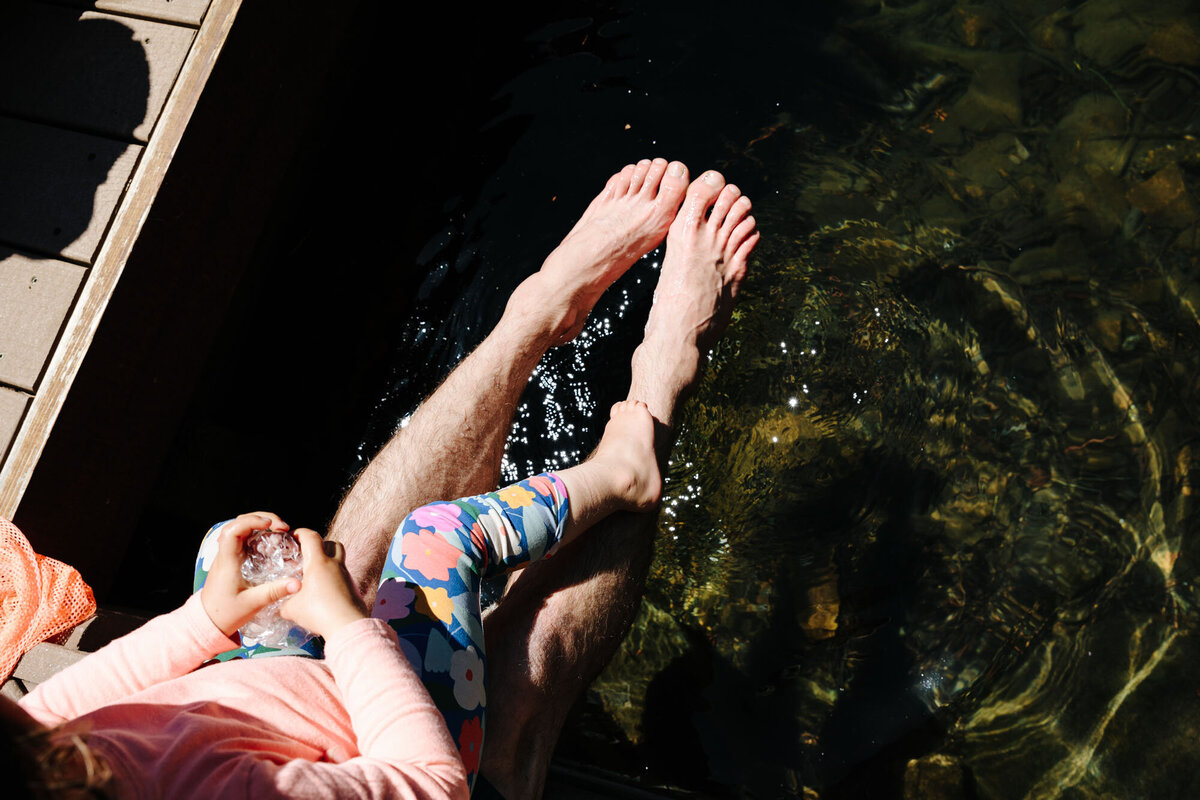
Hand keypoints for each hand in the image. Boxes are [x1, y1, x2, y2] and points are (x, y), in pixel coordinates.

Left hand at [200, 513, 300, 637]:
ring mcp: (227, 555)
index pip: (233, 530)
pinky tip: (270, 541)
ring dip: (259, 524)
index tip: (271, 525)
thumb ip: (275, 592)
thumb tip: (298, 583)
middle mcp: (225, 554)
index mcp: (227, 561)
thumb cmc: (226, 614)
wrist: (207, 622)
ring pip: (240, 528)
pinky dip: (257, 533)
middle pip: (238, 522)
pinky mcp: (231, 559)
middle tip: (282, 527)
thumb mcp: (253, 604)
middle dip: (261, 518)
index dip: (252, 521)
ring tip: (279, 530)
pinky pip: (243, 538)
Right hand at [279, 528, 367, 638]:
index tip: (294, 536)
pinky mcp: (353, 588)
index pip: (311, 537)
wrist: (347, 626)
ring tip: (314, 577)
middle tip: (307, 556)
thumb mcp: (292, 609)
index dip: (301, 533)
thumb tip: (283, 605)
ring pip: (339, 561)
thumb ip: (285, 602)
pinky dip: (333, 579)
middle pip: (332, 544)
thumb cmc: (318, 612)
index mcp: (319, 563)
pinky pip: (342, 577)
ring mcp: (346, 576)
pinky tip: (324, 593)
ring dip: (327, 563)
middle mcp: (335, 565)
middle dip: (320, 545)